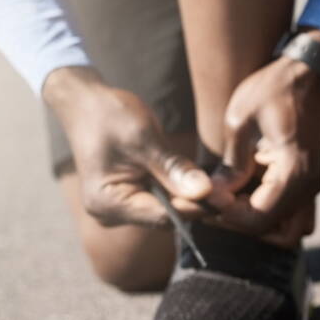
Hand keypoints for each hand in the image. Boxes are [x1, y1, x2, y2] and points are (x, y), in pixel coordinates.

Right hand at [44, 66, 223, 226]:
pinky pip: (163, 200)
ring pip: (168, 210)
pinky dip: (182, 191)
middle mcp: (111, 213)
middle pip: (167, 217)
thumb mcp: (144, 138)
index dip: (197, 208)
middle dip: (198, 204)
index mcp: (108, 203)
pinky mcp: (131, 198)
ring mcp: (120, 208)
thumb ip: (174, 168)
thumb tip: (206, 193)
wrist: (86, 103)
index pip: (162, 215)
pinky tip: (207, 183)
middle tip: (233, 193)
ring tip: (224, 188)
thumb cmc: (110, 115)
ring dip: (193, 198)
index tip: (228, 198)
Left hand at [216, 39, 319, 234]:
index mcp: (295, 170)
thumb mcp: (241, 118)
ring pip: (288, 230)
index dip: (227, 216)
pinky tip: (243, 194)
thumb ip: (231, 162)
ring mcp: (312, 186)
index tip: (204, 199)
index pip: (260, 217)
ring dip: (258, 223)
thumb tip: (216, 194)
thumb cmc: (274, 88)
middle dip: (242, 225)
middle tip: (215, 204)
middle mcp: (310, 185)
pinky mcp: (307, 182)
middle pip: (277, 233)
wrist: (309, 75)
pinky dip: (268, 214)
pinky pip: (290, 215)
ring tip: (228, 201)